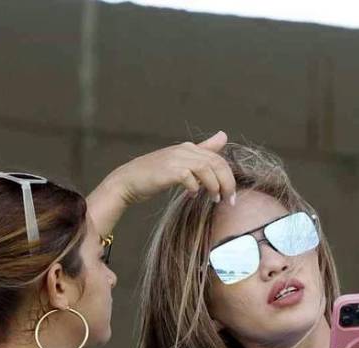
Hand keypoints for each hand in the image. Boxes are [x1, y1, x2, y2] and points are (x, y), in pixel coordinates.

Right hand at [107, 131, 236, 205]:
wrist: (127, 181)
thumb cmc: (154, 175)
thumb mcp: (181, 162)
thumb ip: (202, 151)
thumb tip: (223, 136)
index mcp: (189, 148)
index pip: (218, 158)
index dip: (229, 176)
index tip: (231, 195)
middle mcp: (184, 150)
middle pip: (216, 163)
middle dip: (227, 183)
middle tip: (229, 200)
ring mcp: (176, 159)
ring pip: (206, 169)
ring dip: (214, 186)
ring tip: (215, 199)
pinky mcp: (168, 170)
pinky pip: (189, 178)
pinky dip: (195, 188)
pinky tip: (192, 195)